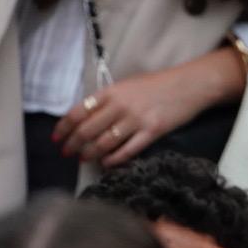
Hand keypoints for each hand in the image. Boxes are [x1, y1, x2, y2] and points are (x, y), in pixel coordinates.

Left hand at [53, 70, 209, 168]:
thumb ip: (108, 99)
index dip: (64, 127)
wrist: (190, 85)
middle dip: (73, 145)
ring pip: (103, 143)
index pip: (78, 111)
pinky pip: (126, 151)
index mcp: (112, 91)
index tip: (57, 138)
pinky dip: (113, 160)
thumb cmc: (158, 84)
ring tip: (85, 158)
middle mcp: (121, 105)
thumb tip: (85, 119)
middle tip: (67, 153)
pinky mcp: (151, 132)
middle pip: (87, 130)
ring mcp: (136, 120)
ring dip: (90, 154)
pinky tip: (107, 163)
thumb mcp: (129, 85)